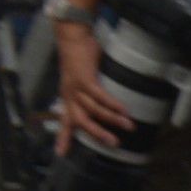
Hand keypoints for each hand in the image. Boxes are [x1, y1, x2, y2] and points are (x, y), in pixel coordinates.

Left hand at [53, 28, 121, 152]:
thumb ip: (92, 92)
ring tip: (129, 126)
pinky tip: (124, 110)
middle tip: (114, 143)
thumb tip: (112, 102)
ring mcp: (75, 88)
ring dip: (112, 119)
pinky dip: (112, 104)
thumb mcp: (83, 79)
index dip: (63, 138)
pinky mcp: (83, 79)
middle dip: (96, 134)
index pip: (64, 121)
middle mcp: (69, 95)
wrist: (71, 36)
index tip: (61, 154)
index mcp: (67, 97)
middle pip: (80, 121)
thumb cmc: (80, 56)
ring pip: (93, 110)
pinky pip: (99, 96)